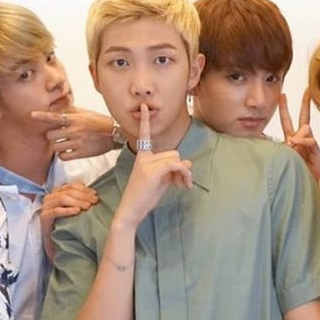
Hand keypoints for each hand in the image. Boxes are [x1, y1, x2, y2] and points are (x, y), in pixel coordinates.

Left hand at [35, 108, 115, 160]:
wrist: (114, 133)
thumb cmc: (99, 122)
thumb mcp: (85, 113)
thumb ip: (70, 111)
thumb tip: (57, 107)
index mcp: (74, 119)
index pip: (54, 117)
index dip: (42, 116)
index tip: (32, 115)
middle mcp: (74, 130)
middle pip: (50, 135)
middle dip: (51, 136)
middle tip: (56, 136)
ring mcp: (77, 143)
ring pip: (55, 147)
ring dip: (56, 146)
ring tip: (62, 144)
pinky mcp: (81, 153)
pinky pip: (63, 156)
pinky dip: (62, 155)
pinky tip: (66, 152)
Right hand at [40, 182, 98, 259]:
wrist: (54, 243)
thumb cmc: (65, 225)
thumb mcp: (73, 209)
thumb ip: (78, 199)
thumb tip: (93, 194)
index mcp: (56, 193)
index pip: (71, 186)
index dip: (84, 189)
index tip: (95, 194)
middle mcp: (50, 197)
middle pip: (68, 192)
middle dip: (83, 195)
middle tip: (94, 201)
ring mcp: (45, 207)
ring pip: (62, 199)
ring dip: (77, 202)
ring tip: (88, 207)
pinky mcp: (44, 217)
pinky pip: (56, 211)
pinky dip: (67, 210)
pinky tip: (77, 211)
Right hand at [114, 104, 192, 228]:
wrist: (130, 211)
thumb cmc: (143, 198)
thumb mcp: (161, 182)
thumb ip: (172, 170)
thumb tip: (189, 163)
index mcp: (142, 158)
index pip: (144, 136)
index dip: (145, 121)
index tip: (145, 107)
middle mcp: (143, 157)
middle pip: (173, 152)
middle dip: (181, 167)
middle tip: (182, 183)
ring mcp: (146, 163)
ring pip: (176, 157)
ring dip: (184, 172)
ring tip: (183, 186)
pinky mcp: (151, 171)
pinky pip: (175, 164)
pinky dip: (183, 173)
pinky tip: (183, 185)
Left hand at [279, 90, 319, 180]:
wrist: (305, 190)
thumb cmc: (292, 175)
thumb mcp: (280, 158)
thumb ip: (278, 147)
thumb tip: (279, 136)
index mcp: (292, 140)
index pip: (287, 120)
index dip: (284, 108)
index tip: (282, 95)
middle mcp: (302, 141)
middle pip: (303, 118)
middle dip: (304, 104)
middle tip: (307, 90)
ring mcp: (310, 147)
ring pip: (306, 130)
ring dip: (298, 135)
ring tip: (292, 144)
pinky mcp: (317, 154)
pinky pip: (310, 143)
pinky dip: (303, 142)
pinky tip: (296, 144)